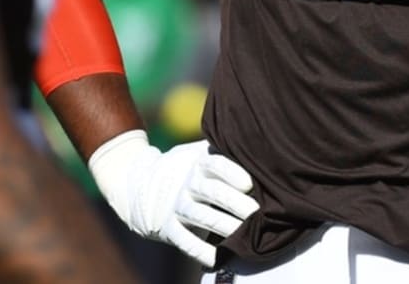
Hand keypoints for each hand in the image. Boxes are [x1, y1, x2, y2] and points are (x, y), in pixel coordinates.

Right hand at [88, 130, 259, 266]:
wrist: (147, 183)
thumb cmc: (194, 168)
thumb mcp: (204, 152)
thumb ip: (227, 152)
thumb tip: (262, 153)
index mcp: (199, 161)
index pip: (216, 164)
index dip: (233, 173)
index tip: (249, 184)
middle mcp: (187, 182)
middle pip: (213, 192)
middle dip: (237, 204)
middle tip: (257, 213)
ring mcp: (177, 205)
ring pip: (202, 216)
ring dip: (225, 226)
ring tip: (246, 233)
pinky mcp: (169, 227)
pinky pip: (185, 240)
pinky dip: (201, 250)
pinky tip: (219, 256)